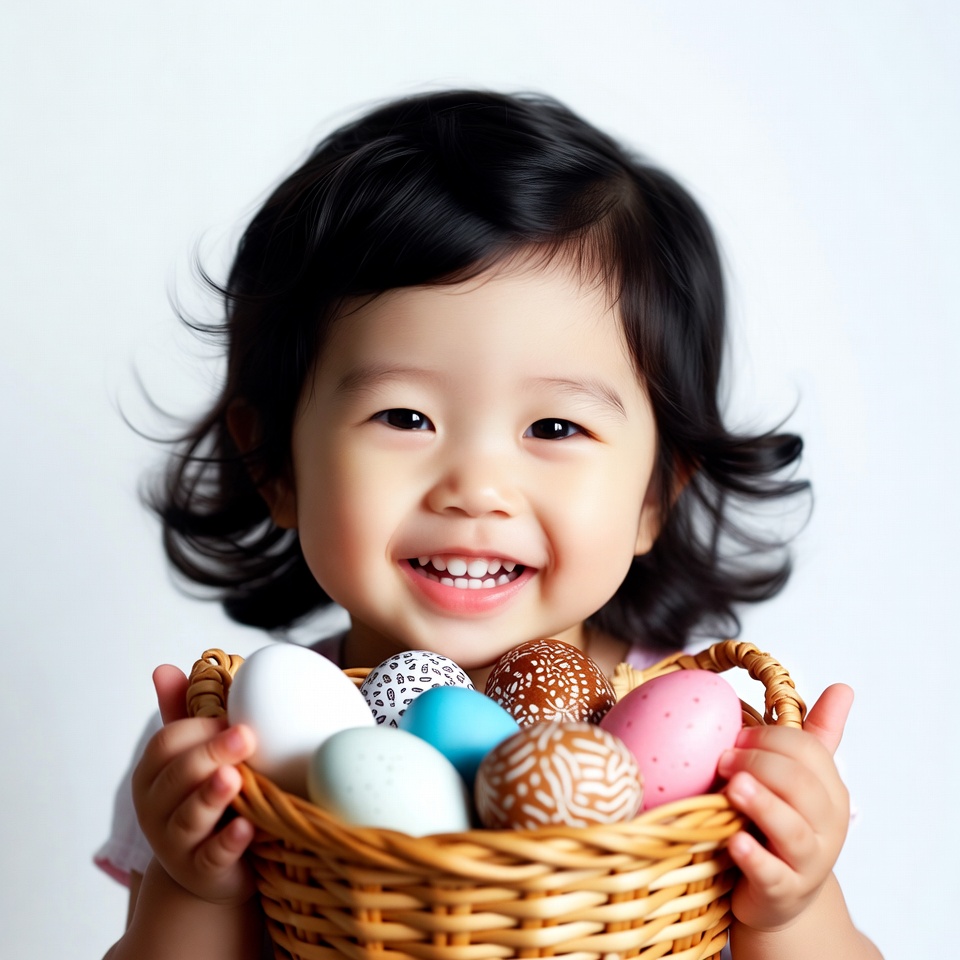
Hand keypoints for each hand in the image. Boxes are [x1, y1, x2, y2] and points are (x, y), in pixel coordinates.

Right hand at [131, 664, 258, 906]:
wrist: (211, 864)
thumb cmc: (204, 794)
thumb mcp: (192, 753)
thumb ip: (182, 713)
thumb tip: (163, 668)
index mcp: (154, 772)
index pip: (167, 742)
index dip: (199, 728)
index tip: (234, 717)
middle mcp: (156, 807)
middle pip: (179, 774)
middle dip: (210, 752)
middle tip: (245, 736)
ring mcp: (175, 842)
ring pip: (190, 816)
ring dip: (213, 795)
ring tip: (235, 778)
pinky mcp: (201, 870)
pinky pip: (212, 855)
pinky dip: (229, 841)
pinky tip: (247, 828)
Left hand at [717, 683, 853, 931]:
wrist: (781, 895)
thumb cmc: (784, 824)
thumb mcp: (802, 779)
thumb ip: (817, 735)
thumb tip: (844, 687)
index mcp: (829, 790)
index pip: (809, 751)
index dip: (771, 738)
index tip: (736, 735)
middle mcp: (826, 825)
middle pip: (801, 785)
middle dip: (760, 764)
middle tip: (724, 760)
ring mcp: (807, 861)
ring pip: (791, 828)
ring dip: (760, 803)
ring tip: (732, 787)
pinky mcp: (782, 891)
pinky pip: (771, 873)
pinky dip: (753, 856)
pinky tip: (734, 840)